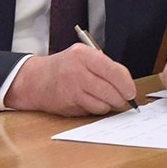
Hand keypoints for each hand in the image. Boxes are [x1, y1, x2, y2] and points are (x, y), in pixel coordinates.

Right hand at [4, 43, 136, 115]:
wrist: (35, 80)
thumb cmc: (64, 67)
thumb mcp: (84, 56)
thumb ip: (104, 66)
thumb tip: (126, 84)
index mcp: (84, 55)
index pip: (113, 71)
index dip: (126, 84)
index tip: (131, 91)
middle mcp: (77, 72)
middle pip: (109, 91)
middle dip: (121, 98)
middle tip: (125, 99)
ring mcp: (71, 90)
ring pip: (102, 104)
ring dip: (109, 105)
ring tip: (108, 100)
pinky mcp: (67, 104)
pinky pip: (91, 111)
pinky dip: (97, 109)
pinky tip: (93, 102)